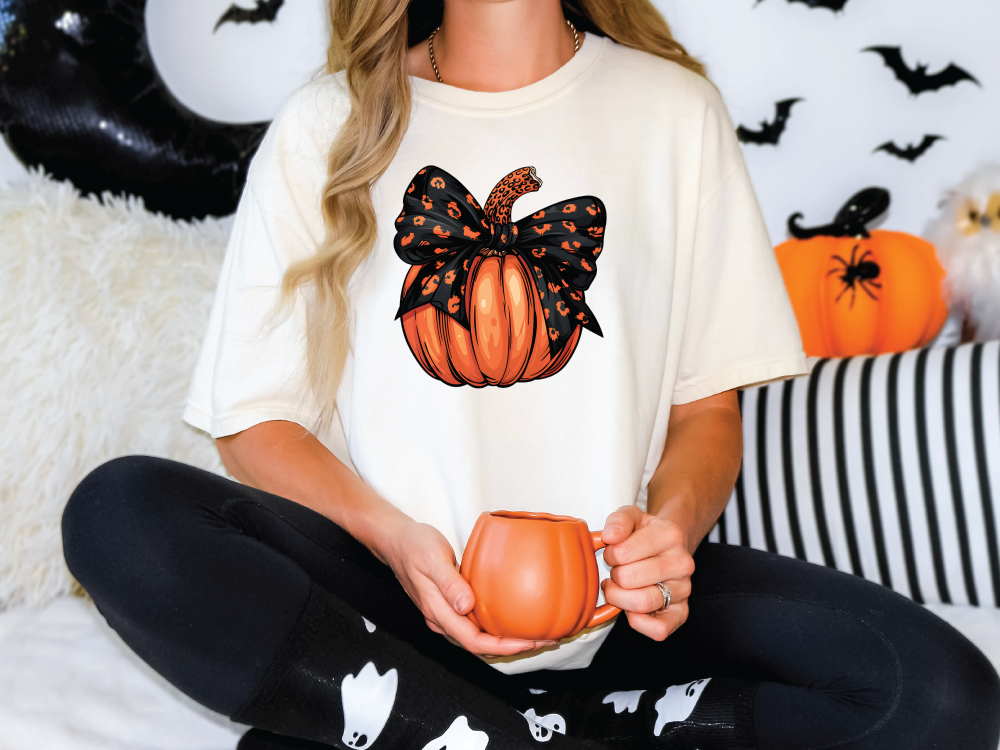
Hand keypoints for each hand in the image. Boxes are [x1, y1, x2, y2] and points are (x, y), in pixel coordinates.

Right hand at [384, 521, 557, 656]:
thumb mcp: (432, 558)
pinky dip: (497, 624)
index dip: (505, 646)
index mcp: (438, 613)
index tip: (532, 642)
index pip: (475, 642)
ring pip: (479, 635)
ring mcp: (446, 613)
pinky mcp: (450, 603)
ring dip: (507, 637)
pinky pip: (476, 622)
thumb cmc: (413, 545)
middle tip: (545, 640)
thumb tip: (466, 606)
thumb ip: (449, 583)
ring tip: (536, 631)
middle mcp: (443, 619)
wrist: (395, 539)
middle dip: (513, 646)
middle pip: (481, 645)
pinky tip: (513, 614)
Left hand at [600, 506, 693, 640]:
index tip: (614, 553)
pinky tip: (631, 609)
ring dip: (620, 598)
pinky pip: (658, 629)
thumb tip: (610, 536)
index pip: (623, 552)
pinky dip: (638, 623)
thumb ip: (618, 521)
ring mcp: (683, 589)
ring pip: (642, 603)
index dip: (610, 554)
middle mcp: (682, 563)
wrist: (667, 546)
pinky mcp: (681, 613)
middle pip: (629, 578)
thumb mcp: (630, 516)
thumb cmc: (644, 534)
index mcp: (670, 534)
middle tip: (617, 571)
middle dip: (614, 576)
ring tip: (619, 588)